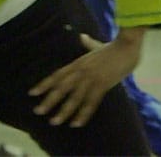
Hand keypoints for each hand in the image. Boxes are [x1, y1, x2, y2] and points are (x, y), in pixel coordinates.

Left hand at [30, 27, 144, 126]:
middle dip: (49, 100)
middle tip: (37, 111)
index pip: (57, 75)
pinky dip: (83, 114)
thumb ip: (88, 43)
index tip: (32, 93)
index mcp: (78, 62)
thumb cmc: (114, 47)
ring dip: (63, 110)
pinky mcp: (103, 84)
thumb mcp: (97, 46)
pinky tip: (76, 123)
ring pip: (74, 97)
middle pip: (61, 87)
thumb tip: (81, 36)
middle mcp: (81, 71)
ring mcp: (91, 78)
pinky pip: (91, 102)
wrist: (127, 46)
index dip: (44, 84)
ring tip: (54, 121)